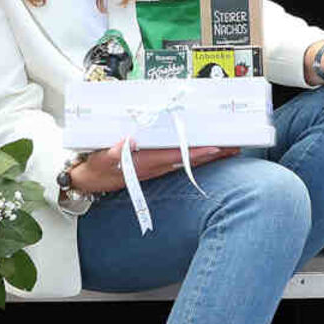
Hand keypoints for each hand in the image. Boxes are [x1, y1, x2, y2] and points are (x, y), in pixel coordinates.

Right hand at [67, 139, 237, 194]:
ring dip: (208, 157)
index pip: (176, 156)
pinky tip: (206, 154)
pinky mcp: (155, 168)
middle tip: (234, 147)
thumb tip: (129, 141)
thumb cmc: (96, 168)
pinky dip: (195, 159)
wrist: (89, 182)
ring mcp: (156, 169)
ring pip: (187, 163)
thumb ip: (114, 151)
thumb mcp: (101, 159)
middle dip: (212, 155)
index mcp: (145, 163)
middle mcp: (155, 168)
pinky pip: (180, 163)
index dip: (196, 153)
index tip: (214, 147)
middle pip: (189, 161)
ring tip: (228, 149)